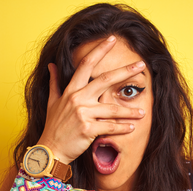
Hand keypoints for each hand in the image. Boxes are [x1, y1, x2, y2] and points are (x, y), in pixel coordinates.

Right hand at [37, 36, 146, 163]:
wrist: (50, 150)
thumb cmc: (54, 126)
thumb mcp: (52, 102)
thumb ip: (55, 82)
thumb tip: (51, 65)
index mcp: (71, 90)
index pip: (86, 64)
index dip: (99, 50)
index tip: (112, 39)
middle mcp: (77, 99)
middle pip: (105, 80)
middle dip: (125, 72)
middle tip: (141, 66)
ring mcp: (83, 114)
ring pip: (112, 109)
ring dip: (130, 111)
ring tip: (142, 112)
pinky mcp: (88, 129)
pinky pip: (110, 127)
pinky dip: (122, 128)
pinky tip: (131, 127)